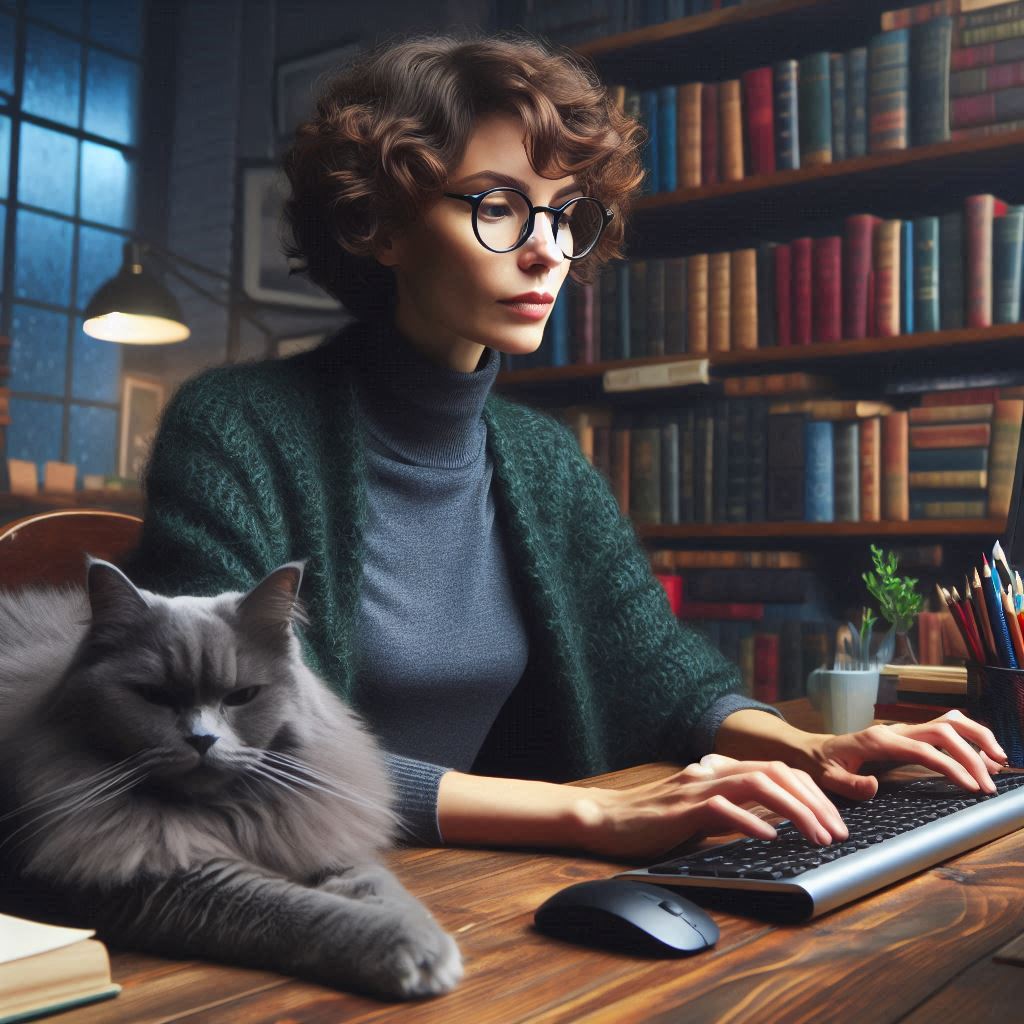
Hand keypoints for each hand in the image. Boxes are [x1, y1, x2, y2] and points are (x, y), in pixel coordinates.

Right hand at [573, 753, 849, 860]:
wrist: (603, 818)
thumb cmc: (650, 820)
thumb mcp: (700, 811)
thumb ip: (732, 810)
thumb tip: (774, 825)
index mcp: (719, 771)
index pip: (778, 769)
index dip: (812, 792)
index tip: (834, 821)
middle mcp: (711, 773)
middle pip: (775, 771)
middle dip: (814, 801)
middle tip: (837, 832)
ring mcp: (695, 788)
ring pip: (756, 783)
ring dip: (794, 810)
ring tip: (816, 836)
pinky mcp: (679, 809)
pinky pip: (720, 809)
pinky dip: (749, 821)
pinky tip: (768, 837)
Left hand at [805, 709, 1009, 801]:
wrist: (810, 750)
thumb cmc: (820, 765)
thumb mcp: (827, 778)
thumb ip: (849, 784)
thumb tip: (874, 787)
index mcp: (879, 741)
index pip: (925, 749)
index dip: (951, 766)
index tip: (971, 786)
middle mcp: (894, 730)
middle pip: (943, 730)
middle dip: (972, 753)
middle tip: (990, 782)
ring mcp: (902, 731)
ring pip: (947, 722)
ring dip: (976, 738)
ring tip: (999, 761)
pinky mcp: (907, 735)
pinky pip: (942, 729)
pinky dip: (967, 738)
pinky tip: (982, 755)